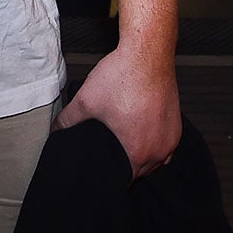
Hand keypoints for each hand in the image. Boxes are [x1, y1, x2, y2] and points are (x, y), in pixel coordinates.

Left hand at [59, 44, 181, 178]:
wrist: (147, 53)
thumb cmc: (123, 76)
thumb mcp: (87, 101)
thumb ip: (68, 121)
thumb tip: (55, 131)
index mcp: (139, 152)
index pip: (126, 180)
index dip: (112, 177)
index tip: (102, 171)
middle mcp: (161, 149)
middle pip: (142, 171)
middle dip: (126, 166)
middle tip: (109, 155)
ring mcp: (172, 136)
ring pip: (156, 158)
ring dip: (142, 155)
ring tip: (125, 145)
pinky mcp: (177, 122)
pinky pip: (166, 143)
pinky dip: (154, 142)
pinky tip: (140, 131)